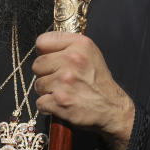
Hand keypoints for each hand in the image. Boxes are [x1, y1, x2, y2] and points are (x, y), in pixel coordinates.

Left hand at [33, 32, 134, 149]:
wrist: (112, 108)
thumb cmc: (98, 81)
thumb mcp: (90, 53)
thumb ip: (67, 46)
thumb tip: (41, 49)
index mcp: (79, 44)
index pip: (42, 41)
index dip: (44, 53)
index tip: (52, 60)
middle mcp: (72, 60)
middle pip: (37, 64)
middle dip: (46, 74)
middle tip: (61, 80)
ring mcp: (65, 81)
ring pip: (38, 84)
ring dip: (47, 91)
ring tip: (64, 92)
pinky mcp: (60, 101)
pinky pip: (40, 102)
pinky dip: (48, 106)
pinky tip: (62, 103)